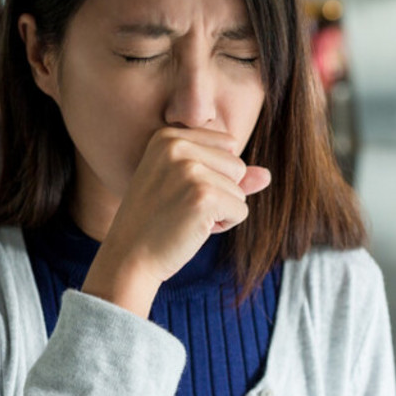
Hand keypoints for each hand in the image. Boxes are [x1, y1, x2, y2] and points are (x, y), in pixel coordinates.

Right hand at [81, 127, 270, 317]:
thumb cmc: (157, 223)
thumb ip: (227, 176)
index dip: (213, 176)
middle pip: (237, 166)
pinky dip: (224, 226)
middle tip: (181, 208)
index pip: (227, 146)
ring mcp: (190, 171)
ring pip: (240, 190)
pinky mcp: (203, 197)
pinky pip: (241, 211)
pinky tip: (193, 230)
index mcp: (168, 137)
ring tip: (185, 219)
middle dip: (220, 193)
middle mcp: (177, 146)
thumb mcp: (187, 188)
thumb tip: (267, 175)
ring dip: (221, 211)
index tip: (178, 192)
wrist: (129, 257)